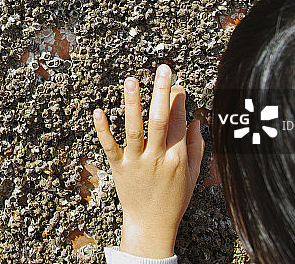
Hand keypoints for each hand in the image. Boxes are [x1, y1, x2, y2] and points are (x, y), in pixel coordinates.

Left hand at [92, 64, 203, 258]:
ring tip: (132, 81)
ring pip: (135, 130)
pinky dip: (103, 130)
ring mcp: (137, 163)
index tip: (175, 83)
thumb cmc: (174, 198)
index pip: (178, 121)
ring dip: (133, 104)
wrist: (151, 225)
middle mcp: (158, 157)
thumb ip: (196, 146)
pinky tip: (98, 112)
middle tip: (163, 69)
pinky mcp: (119, 168)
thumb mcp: (193, 174)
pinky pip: (110, 147)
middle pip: (160, 120)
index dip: (177, 100)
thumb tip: (197, 120)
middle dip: (162, 93)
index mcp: (178, 157)